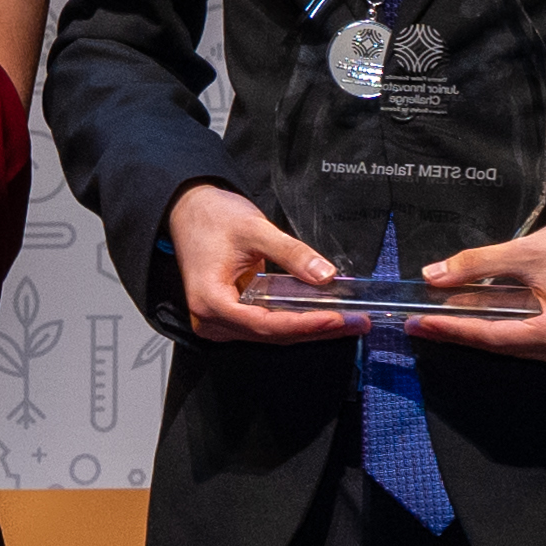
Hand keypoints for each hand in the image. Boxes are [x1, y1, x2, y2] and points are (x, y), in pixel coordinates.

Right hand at [167, 180, 353, 342]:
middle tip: (356, 322)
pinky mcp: (231, 316)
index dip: (305, 324)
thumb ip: (291, 253)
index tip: (337, 319)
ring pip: (272, 334)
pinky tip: (323, 315)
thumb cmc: (210, 218)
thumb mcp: (255, 229)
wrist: (189, 211)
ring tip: (347, 320)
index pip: (265, 324)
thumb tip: (324, 274)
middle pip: (272, 335)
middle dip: (316, 329)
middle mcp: (212, 320)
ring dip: (310, 328)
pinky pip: (267, 325)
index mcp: (210, 301)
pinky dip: (296, 321)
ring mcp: (220, 322)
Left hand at [397, 209, 545, 365]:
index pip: (494, 337)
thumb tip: (435, 276)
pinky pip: (520, 341)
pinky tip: (468, 319)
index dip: (454, 329)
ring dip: (473, 332)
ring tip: (437, 320)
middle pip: (498, 346)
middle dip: (458, 333)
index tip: (422, 323)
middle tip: (420, 323)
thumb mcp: (524, 251)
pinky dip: (494, 329)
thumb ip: (476, 264)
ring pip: (507, 346)